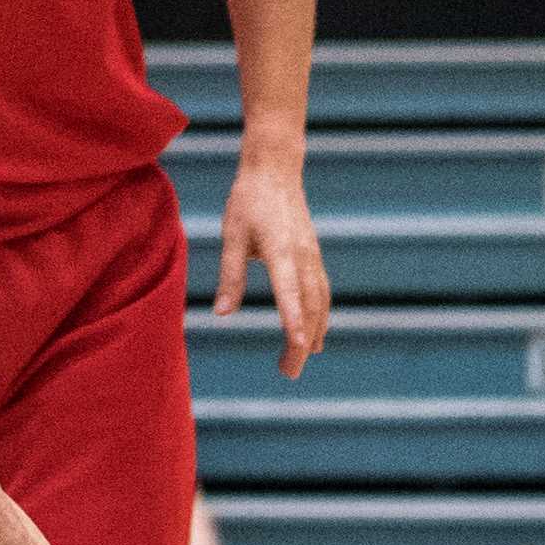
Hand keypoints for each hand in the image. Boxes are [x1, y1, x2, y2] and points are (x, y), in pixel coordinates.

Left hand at [216, 156, 332, 374]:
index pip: (290, 292)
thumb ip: (230, 276)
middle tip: (288, 372)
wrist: (275, 172)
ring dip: (315, 332)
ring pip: (321, 302)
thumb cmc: (247, 202)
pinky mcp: (314, 255)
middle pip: (310, 306)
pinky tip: (314, 332)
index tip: (299, 347)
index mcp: (280, 250)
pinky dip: (321, 315)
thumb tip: (222, 314)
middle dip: (302, 342)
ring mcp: (313, 256)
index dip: (295, 320)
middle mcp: (303, 256)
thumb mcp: (232, 236)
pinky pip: (323, 291)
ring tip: (301, 358)